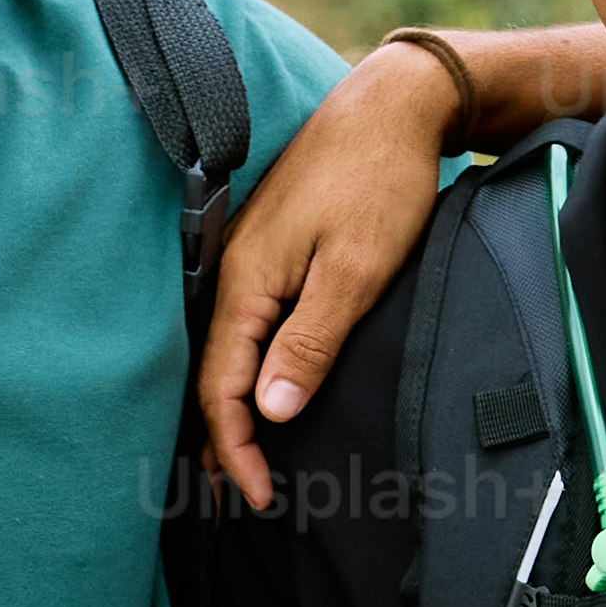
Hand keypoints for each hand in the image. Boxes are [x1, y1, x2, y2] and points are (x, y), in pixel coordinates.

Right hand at [196, 40, 466, 513]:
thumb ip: (310, 342)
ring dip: (234, 411)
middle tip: (239, 501)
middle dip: (222, 443)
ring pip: (228, 352)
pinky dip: (248, 371)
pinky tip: (264, 390)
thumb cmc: (378, 182)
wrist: (391, 105)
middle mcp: (234, 273)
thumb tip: (271, 412)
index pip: (222, 389)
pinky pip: (245, 327)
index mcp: (246, 283)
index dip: (235, 450)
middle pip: (214, 376)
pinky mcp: (271, 251)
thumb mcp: (355, 270)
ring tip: (243, 462)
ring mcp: (250, 260)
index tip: (257, 497)